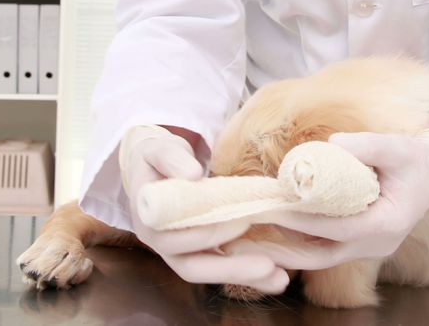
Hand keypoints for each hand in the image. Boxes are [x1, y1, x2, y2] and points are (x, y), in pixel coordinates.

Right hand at [119, 125, 289, 291]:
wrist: (156, 167)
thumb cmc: (158, 158)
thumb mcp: (159, 149)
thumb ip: (170, 158)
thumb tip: (192, 174)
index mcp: (148, 220)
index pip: (171, 238)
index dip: (203, 235)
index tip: (238, 223)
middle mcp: (162, 244)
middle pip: (192, 267)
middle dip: (230, 268)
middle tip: (267, 265)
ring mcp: (181, 253)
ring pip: (210, 273)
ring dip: (244, 277)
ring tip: (280, 279)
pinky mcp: (202, 253)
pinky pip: (223, 268)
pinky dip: (249, 274)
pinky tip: (277, 276)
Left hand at [224, 127, 428, 269]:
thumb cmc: (415, 159)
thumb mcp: (396, 146)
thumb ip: (366, 145)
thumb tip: (330, 146)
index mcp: (386, 224)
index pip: (337, 227)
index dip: (304, 219)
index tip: (274, 207)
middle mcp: (376, 245)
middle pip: (322, 256)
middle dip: (285, 248)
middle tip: (250, 235)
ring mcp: (368, 250)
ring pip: (321, 258)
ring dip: (288, 250)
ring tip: (252, 238)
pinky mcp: (360, 246)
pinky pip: (326, 250)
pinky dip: (300, 244)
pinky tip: (274, 233)